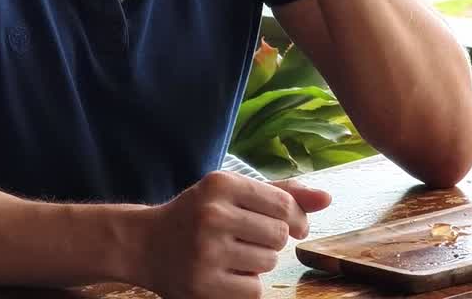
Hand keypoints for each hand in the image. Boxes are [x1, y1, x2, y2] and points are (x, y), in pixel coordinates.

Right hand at [135, 171, 331, 298]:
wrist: (143, 244)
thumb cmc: (197, 215)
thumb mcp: (232, 193)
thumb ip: (281, 193)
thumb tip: (328, 198)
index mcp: (221, 184)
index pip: (284, 204)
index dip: (296, 219)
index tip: (292, 225)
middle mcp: (212, 214)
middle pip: (279, 235)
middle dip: (272, 241)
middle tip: (247, 238)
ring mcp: (206, 251)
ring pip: (268, 263)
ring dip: (259, 263)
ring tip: (233, 255)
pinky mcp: (202, 284)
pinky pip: (254, 290)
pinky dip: (247, 286)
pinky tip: (226, 274)